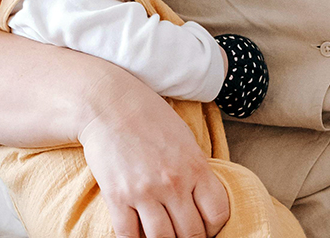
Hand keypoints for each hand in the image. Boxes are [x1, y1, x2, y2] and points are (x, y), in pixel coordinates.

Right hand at [79, 78, 229, 237]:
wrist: (111, 105)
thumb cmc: (152, 119)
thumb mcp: (186, 140)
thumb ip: (197, 171)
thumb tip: (203, 201)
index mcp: (196, 167)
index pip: (218, 214)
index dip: (214, 227)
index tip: (206, 227)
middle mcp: (174, 183)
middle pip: (192, 233)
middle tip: (184, 234)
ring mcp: (145, 192)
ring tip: (163, 235)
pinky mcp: (117, 197)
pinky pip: (128, 236)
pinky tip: (138, 234)